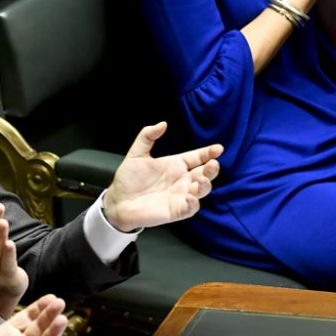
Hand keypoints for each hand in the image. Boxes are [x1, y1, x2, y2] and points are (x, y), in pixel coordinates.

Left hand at [101, 122, 221, 232]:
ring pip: (201, 191)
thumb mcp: (137, 154)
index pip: (197, 157)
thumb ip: (147, 136)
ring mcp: (180, 196)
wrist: (117, 202)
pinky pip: (190, 208)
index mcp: (176, 165)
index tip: (218, 148)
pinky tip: (191, 197)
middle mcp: (181, 180)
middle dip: (212, 169)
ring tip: (201, 180)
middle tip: (213, 164)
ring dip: (205, 185)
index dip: (208, 152)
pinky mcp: (175, 211)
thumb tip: (162, 124)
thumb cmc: (128, 180)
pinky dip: (194, 204)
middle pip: (205, 174)